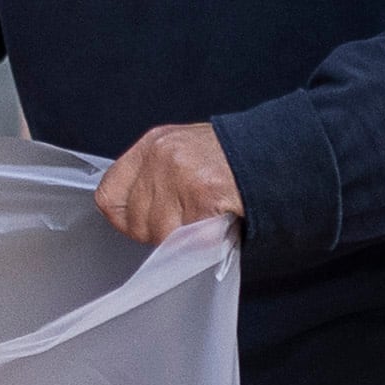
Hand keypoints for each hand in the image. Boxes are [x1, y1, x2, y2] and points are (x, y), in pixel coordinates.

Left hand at [97, 122, 240, 244]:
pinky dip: (202, 240)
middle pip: (135, 222)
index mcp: (153, 144)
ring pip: (160, 234)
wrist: (276, 155)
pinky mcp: (201, 194)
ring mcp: (179, 174)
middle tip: (186, 222)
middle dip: (158, 232)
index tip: (139, 224)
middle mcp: (161, 156)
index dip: (124, 218)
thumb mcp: (184, 153)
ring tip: (204, 219)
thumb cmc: (232, 159)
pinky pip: (187, 238)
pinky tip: (215, 223)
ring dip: (182, 238)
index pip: (109, 194)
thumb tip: (134, 213)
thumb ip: (155, 178)